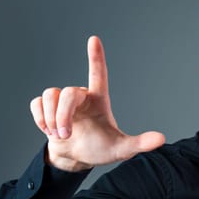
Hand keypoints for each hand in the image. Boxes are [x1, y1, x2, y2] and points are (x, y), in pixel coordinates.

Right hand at [29, 36, 164, 171]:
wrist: (76, 159)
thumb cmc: (100, 149)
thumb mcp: (122, 149)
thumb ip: (140, 144)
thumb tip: (162, 139)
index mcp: (99, 100)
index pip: (98, 74)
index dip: (96, 57)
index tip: (94, 39)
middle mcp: (80, 97)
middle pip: (67, 92)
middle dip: (63, 115)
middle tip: (65, 134)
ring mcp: (62, 102)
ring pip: (50, 95)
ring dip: (51, 118)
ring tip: (59, 134)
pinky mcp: (46, 108)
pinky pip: (37, 103)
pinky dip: (40, 118)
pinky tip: (47, 130)